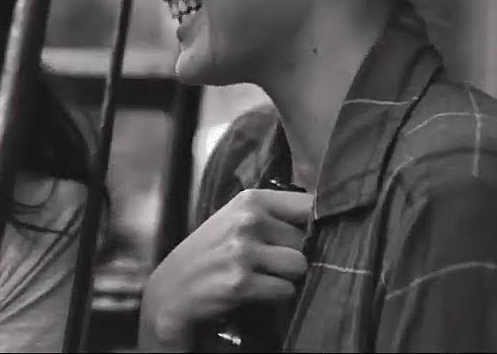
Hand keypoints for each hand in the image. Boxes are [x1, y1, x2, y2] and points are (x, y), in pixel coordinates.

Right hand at [138, 188, 313, 350]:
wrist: (173, 286)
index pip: (309, 205)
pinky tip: (253, 290)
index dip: (316, 224)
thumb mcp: (236, 219)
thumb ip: (274, 215)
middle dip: (293, 254)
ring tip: (263, 275)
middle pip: (306, 240)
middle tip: (269, 262)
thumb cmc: (211, 251)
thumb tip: (323, 222)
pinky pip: (285, 290)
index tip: (309, 235)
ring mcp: (243, 251)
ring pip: (299, 266)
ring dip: (287, 276)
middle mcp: (247, 220)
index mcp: (250, 200)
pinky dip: (275, 296)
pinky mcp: (240, 282)